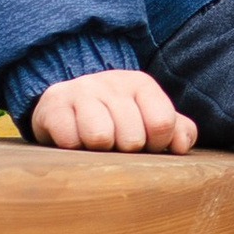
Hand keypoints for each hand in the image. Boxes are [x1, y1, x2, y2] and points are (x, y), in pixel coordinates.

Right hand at [29, 68, 198, 152]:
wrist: (66, 103)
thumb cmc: (116, 118)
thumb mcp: (149, 118)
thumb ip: (177, 130)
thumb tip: (181, 146)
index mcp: (141, 84)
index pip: (162, 123)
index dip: (156, 145)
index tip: (146, 145)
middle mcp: (112, 82)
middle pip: (132, 138)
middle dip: (125, 151)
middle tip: (116, 145)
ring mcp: (81, 90)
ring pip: (100, 137)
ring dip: (99, 151)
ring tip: (95, 144)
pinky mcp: (53, 105)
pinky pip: (69, 140)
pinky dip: (72, 149)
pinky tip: (73, 141)